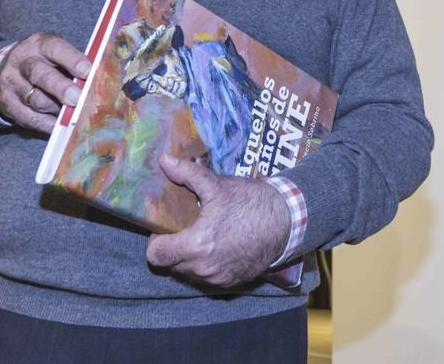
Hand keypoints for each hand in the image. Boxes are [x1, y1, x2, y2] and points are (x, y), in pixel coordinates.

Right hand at [0, 32, 89, 133]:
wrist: (8, 70)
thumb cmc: (45, 63)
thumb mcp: (56, 55)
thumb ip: (74, 66)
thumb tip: (96, 83)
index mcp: (39, 44)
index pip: (55, 48)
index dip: (72, 60)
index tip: (87, 71)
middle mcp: (22, 62)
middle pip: (40, 74)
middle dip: (61, 88)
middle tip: (77, 98)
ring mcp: (12, 83)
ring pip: (35, 99)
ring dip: (56, 108)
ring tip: (72, 113)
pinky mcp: (8, 104)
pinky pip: (29, 118)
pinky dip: (46, 124)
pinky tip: (59, 126)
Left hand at [146, 155, 290, 287]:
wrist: (287, 221)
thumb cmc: (252, 202)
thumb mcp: (218, 185)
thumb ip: (188, 174)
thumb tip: (164, 160)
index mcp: (197, 245)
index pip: (156, 256)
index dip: (156, 241)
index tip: (165, 228)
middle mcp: (205, 267)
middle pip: (170, 265)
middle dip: (172, 248)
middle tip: (184, 228)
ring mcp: (218, 278)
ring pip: (188, 273)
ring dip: (188, 258)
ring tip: (202, 236)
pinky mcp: (231, 282)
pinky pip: (207, 278)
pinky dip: (206, 265)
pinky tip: (219, 246)